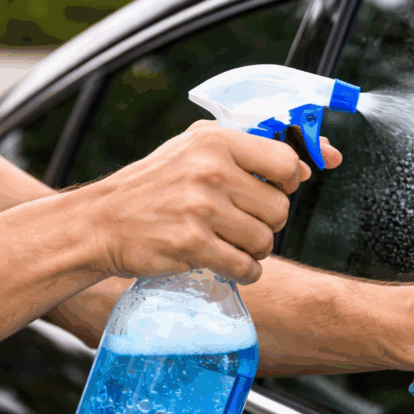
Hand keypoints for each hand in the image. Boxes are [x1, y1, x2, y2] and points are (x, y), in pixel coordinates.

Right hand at [79, 122, 340, 283]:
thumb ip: (250, 151)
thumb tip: (312, 166)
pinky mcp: (192, 244)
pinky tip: (226, 262)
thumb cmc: (155, 186)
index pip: (287, 163)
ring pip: (265, 240)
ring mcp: (200, 208)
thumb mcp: (196, 150)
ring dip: (255, 250)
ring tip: (231, 243)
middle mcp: (210, 170)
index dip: (290, 182)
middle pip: (280, 208)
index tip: (279, 189)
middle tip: (242, 222)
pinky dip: (244, 271)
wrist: (101, 221)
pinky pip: (246, 267)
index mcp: (215, 141)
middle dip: (268, 222)